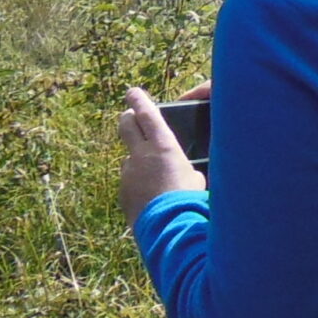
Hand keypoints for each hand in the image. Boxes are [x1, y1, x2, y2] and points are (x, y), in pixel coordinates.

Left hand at [116, 87, 207, 225]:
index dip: (139, 100)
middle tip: (130, 116)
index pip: (146, 113)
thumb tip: (181, 172)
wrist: (167, 225)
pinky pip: (129, 181)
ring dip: (137, 160)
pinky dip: (138, 184)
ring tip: (154, 176)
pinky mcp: (122, 191)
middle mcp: (141, 154)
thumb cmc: (188, 198)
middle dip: (127, 118)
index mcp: (163, 145)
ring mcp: (128, 173)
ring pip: (129, 158)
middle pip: (126, 125)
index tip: (132, 92)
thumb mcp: (195, 176)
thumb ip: (182, 167)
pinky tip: (151, 197)